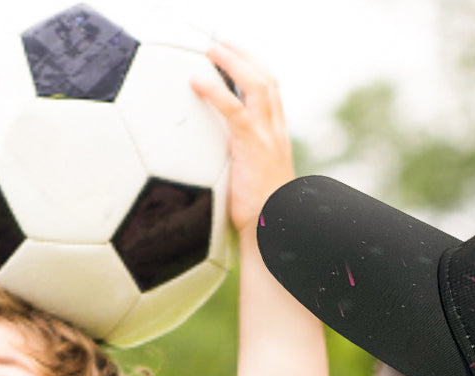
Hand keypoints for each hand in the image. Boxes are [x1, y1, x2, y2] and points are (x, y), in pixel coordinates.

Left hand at [192, 42, 294, 239]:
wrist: (271, 234)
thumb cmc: (259, 217)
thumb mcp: (252, 183)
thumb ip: (238, 164)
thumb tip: (214, 161)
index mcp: (277, 138)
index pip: (272, 94)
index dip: (255, 69)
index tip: (236, 56)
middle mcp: (277, 133)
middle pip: (267, 80)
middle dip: (244, 55)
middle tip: (220, 42)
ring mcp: (268, 138)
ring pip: (257, 85)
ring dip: (233, 61)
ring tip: (210, 49)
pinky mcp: (254, 148)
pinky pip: (235, 111)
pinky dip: (216, 92)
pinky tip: (196, 81)